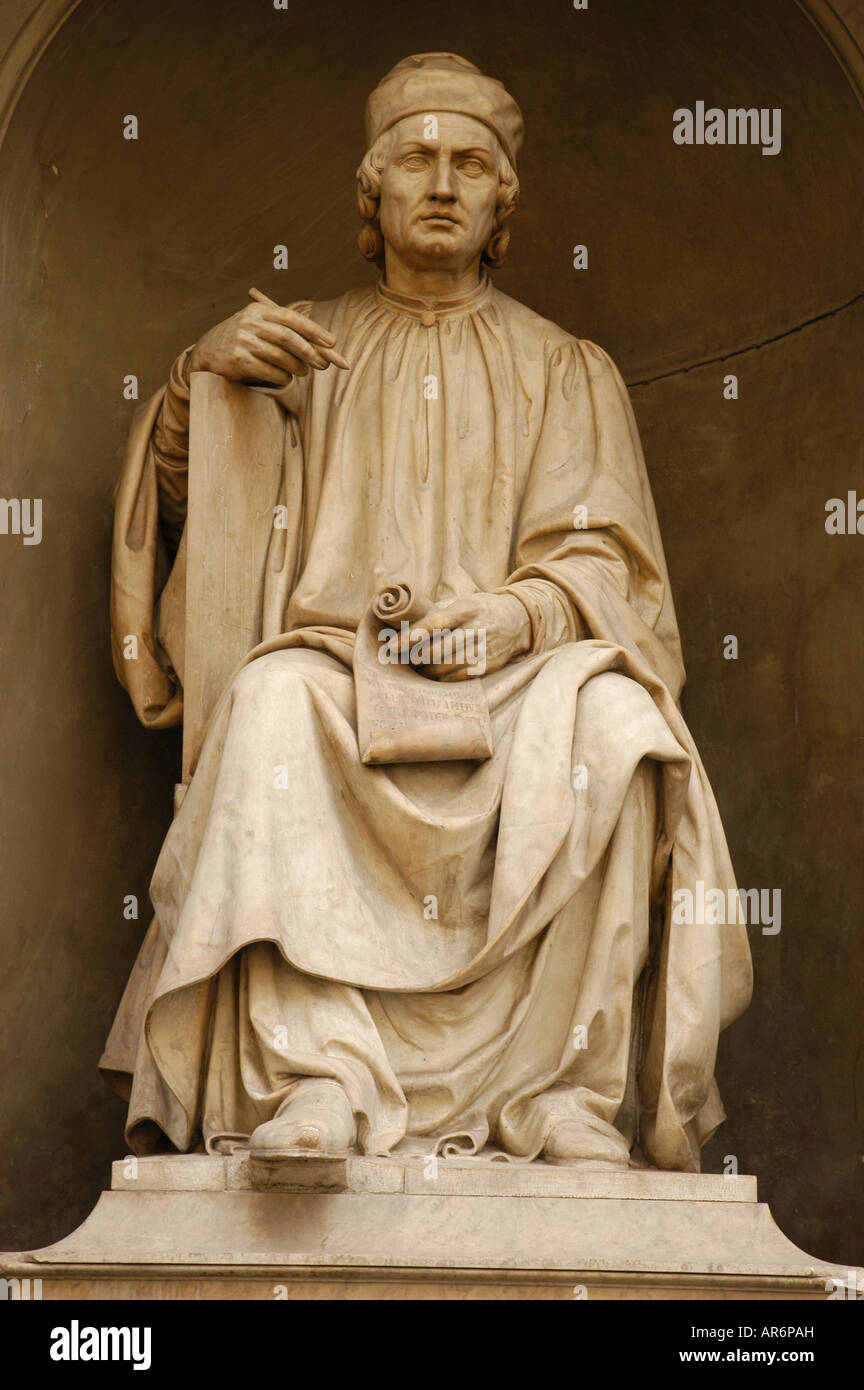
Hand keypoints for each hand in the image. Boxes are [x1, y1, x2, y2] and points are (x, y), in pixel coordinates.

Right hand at [186, 287, 348, 386]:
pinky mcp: (237, 360)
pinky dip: (282, 377)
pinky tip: (287, 379)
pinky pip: (269, 371)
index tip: (331, 342)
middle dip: (309, 352)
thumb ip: (283, 330)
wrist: (207, 353)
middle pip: (288, 337)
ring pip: (280, 356)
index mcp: (258, 311)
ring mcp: (242, 341)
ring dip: (297, 367)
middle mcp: (249, 322)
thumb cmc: (242, 340)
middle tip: (323, 364)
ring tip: (304, 372)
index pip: (291, 318)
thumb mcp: (258, 326)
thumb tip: (321, 345)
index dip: (313, 331)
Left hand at [397, 593, 531, 679]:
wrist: (517, 620)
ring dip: (426, 671)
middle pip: (438, 649)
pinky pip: (458, 678)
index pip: (434, 622)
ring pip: (446, 667)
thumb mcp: (462, 602)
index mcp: (466, 608)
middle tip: (404, 660)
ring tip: (416, 668)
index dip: (411, 636)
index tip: (392, 646)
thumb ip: (438, 613)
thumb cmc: (480, 610)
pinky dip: (441, 679)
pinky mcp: (488, 666)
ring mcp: (483, 649)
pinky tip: (433, 676)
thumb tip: (402, 625)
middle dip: (416, 658)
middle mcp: (476, 628)